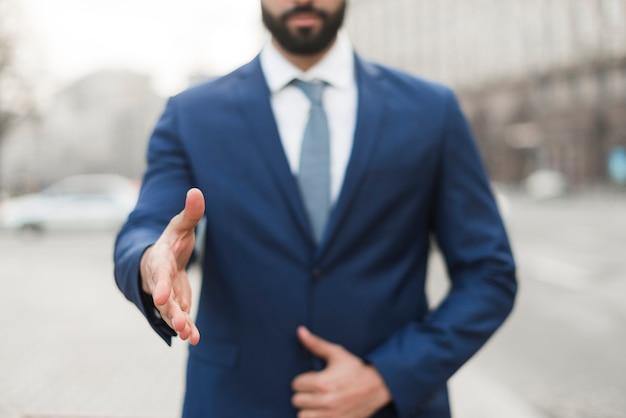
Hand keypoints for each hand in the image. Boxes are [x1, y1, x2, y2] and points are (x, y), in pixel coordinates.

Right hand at [140, 188, 203, 344]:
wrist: (161, 255)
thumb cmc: (172, 238)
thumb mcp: (180, 225)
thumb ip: (190, 212)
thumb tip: (197, 191)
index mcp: (159, 258)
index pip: (158, 272)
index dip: (158, 285)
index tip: (159, 297)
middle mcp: (158, 279)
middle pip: (163, 297)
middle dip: (170, 310)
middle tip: (180, 323)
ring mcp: (166, 293)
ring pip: (170, 310)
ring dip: (178, 322)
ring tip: (188, 334)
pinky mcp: (175, 302)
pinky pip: (180, 315)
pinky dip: (187, 327)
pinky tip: (194, 339)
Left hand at [292, 326, 391, 417]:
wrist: (378, 387)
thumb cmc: (355, 369)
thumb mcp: (336, 353)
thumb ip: (315, 344)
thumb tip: (300, 331)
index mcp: (322, 383)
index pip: (295, 384)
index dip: (304, 379)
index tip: (314, 378)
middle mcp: (324, 401)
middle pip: (296, 400)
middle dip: (304, 394)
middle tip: (316, 390)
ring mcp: (330, 416)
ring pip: (302, 416)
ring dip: (307, 409)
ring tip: (317, 402)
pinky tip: (323, 411)